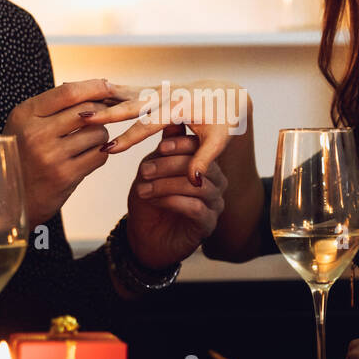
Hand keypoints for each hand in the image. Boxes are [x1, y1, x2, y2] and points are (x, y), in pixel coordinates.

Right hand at [3, 79, 131, 227]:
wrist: (9, 198)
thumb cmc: (23, 155)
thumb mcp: (25, 124)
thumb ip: (53, 105)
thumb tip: (98, 85)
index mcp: (25, 115)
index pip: (68, 92)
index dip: (94, 87)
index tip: (108, 86)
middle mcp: (36, 133)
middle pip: (88, 111)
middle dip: (102, 111)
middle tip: (104, 115)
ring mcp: (51, 156)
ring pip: (98, 133)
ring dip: (100, 134)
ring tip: (89, 140)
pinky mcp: (65, 176)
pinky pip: (99, 155)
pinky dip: (100, 153)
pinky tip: (88, 155)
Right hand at [80, 79, 251, 185]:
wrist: (227, 95)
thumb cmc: (225, 120)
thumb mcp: (220, 141)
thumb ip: (204, 160)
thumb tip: (194, 182)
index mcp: (181, 106)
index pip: (150, 124)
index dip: (129, 137)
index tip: (110, 148)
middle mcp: (167, 94)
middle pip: (132, 104)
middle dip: (107, 113)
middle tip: (84, 120)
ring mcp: (159, 90)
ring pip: (126, 93)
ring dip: (102, 98)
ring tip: (79, 103)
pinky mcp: (154, 90)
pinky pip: (128, 92)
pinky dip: (108, 94)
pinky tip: (90, 97)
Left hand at [125, 126, 227, 269]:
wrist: (144, 237)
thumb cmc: (149, 199)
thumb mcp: (150, 170)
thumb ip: (163, 150)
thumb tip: (172, 122)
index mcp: (203, 164)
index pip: (200, 148)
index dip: (180, 145)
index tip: (159, 147)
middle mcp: (214, 182)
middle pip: (200, 166)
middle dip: (169, 166)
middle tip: (144, 170)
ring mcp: (214, 203)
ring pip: (197, 186)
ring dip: (166, 185)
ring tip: (143, 188)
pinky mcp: (208, 224)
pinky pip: (196, 208)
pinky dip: (172, 201)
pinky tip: (155, 201)